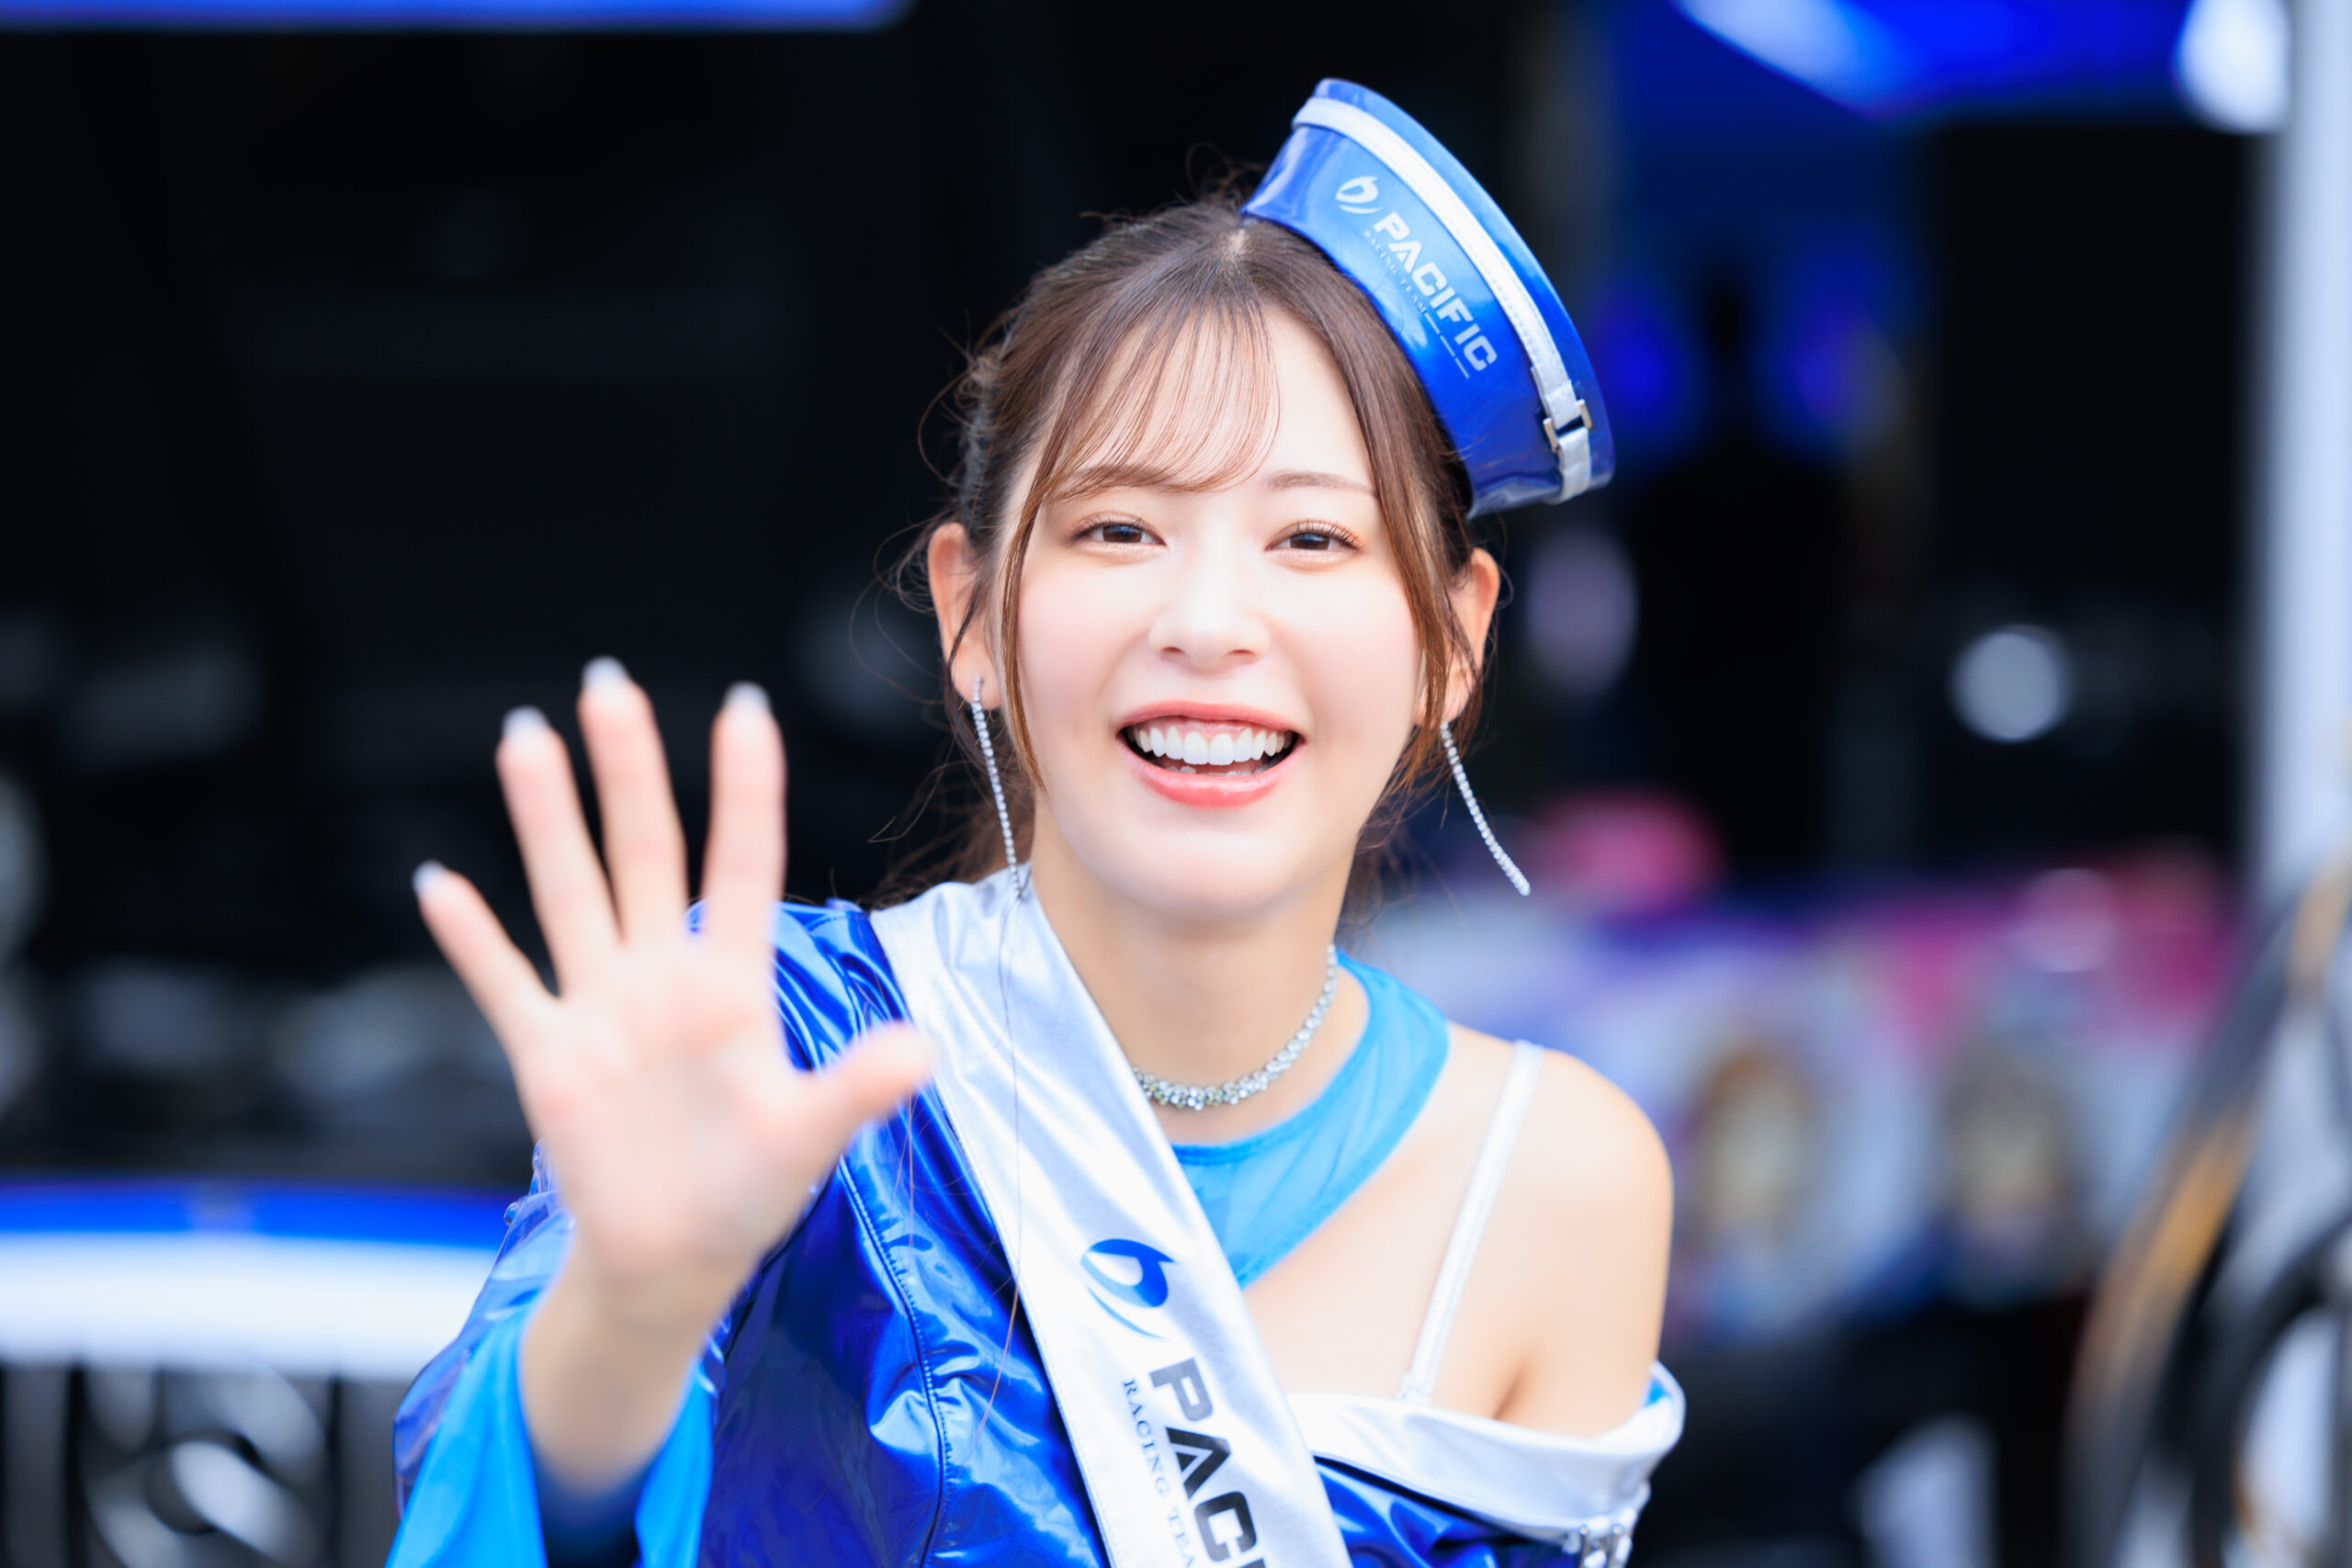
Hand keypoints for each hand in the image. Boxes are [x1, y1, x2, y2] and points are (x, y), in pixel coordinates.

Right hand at [413, 660, 931, 1484]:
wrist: (672, 1265)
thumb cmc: (748, 1195)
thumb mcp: (811, 1139)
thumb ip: (858, 1088)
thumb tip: (924, 1050)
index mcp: (733, 984)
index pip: (743, 864)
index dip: (745, 788)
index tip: (746, 707)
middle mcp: (664, 978)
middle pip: (646, 852)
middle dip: (628, 769)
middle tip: (609, 683)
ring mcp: (601, 1009)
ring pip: (571, 891)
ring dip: (547, 819)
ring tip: (526, 736)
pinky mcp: (547, 1056)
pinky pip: (504, 983)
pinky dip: (470, 938)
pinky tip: (439, 882)